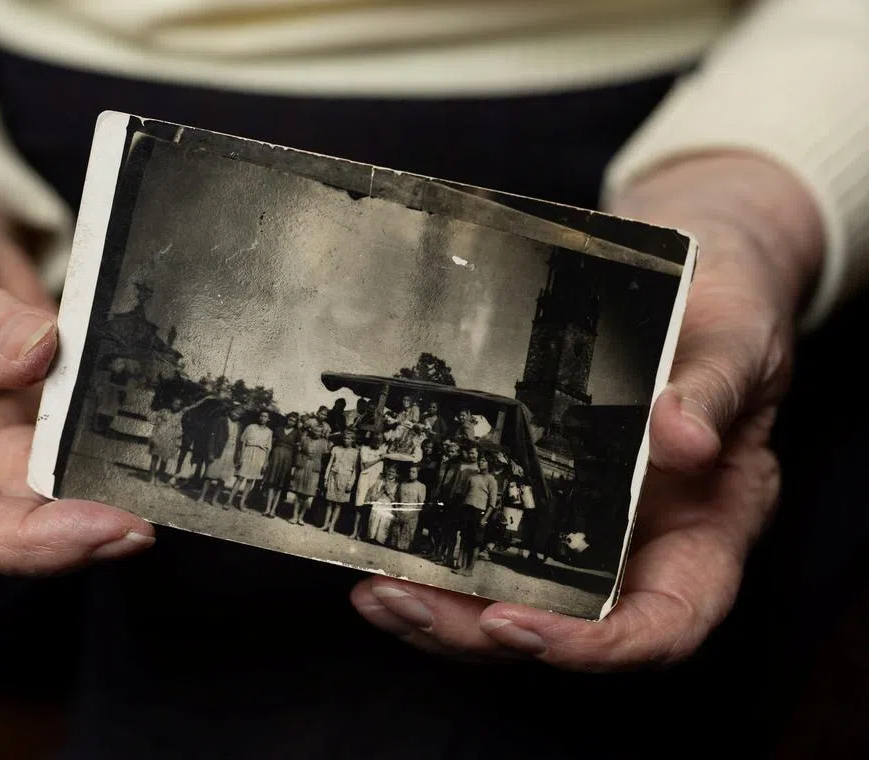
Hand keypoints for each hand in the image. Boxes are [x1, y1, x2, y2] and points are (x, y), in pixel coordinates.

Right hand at [0, 178, 153, 573]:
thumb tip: (35, 353)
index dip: (28, 541)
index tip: (105, 525)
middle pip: (9, 530)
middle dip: (83, 531)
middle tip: (150, 516)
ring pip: (53, 502)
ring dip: (108, 498)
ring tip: (161, 480)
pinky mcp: (32, 437)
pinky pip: (78, 458)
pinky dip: (117, 455)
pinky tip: (157, 449)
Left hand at [350, 153, 822, 668]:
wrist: (694, 272)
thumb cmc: (730, 313)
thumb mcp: (738, 341)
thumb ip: (717, 389)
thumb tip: (685, 438)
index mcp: (705, 530)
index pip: (661, 623)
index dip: (593, 645)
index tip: (517, 624)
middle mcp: (640, 544)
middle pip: (563, 624)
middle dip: (478, 631)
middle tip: (405, 603)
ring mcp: (582, 522)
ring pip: (513, 596)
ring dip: (442, 607)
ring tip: (375, 591)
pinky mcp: (534, 488)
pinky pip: (485, 537)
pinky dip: (435, 551)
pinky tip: (382, 539)